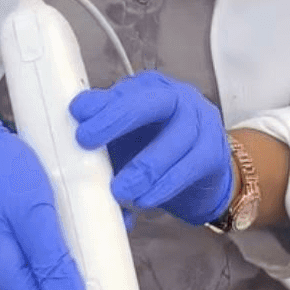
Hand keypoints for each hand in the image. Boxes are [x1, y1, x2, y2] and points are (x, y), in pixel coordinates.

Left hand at [70, 71, 233, 225]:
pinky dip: (166, 185)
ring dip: (145, 167)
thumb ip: (102, 126)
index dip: (100, 102)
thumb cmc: (153, 149)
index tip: (77, 115)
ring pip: (176, 139)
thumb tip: (76, 116)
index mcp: (150, 90)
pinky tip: (145, 200)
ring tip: (120, 191)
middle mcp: (178, 99)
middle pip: (151, 103)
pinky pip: (190, 167)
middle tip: (87, 142)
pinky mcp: (213, 153)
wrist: (197, 174)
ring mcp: (201, 123)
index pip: (125, 90)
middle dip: (117, 119)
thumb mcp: (124, 136)